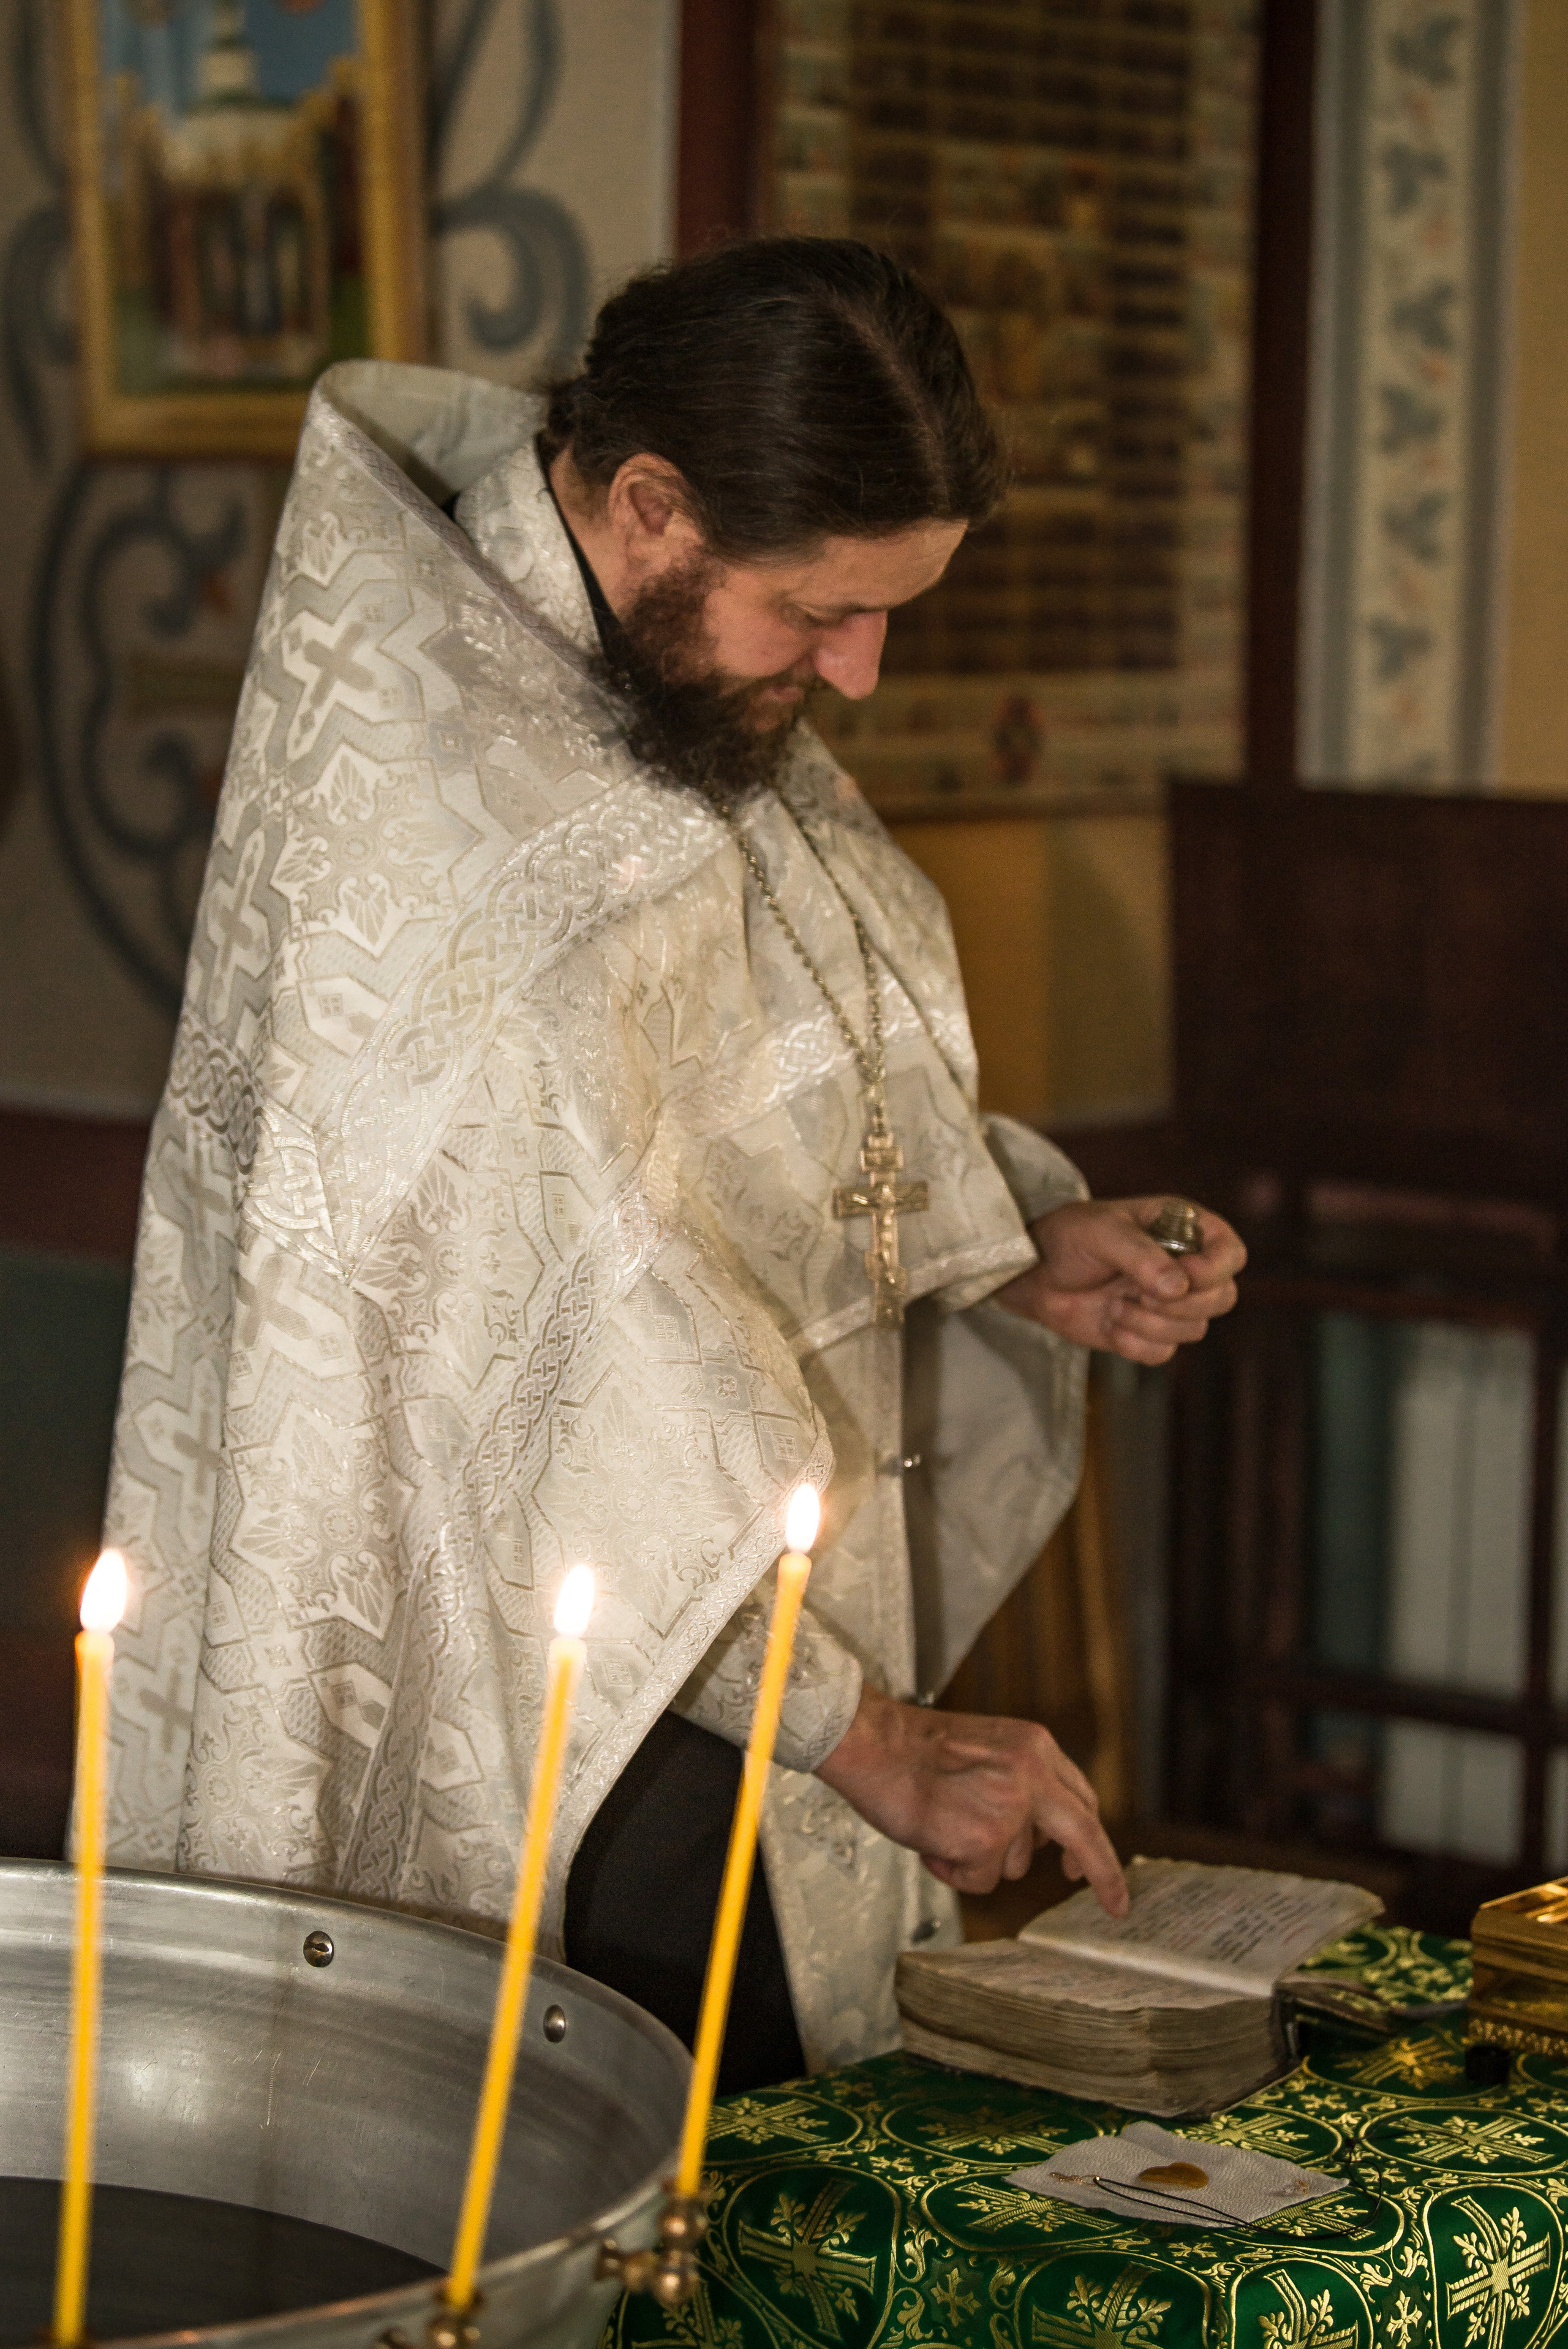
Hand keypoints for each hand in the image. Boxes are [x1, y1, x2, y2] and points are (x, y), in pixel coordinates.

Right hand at [815, 1683, 1127, 1910]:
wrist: (871, 1743)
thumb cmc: (913, 1749)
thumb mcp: (986, 1749)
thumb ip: (1020, 1783)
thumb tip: (1036, 1835)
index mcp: (1035, 1747)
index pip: (1081, 1798)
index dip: (1091, 1837)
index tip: (1093, 1868)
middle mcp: (1032, 1774)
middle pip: (1084, 1834)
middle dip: (1102, 1873)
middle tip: (1115, 1904)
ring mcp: (1011, 1807)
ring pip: (1015, 1863)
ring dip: (979, 1858)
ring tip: (941, 1827)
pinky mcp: (985, 1839)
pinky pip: (980, 1880)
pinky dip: (954, 1871)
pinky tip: (931, 1842)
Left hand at [994, 1196, 1245, 1365]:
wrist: (1034, 1274)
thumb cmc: (1068, 1238)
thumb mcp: (1102, 1233)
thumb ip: (1141, 1256)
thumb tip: (1177, 1287)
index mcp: (1183, 1228)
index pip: (1231, 1253)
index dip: (1215, 1269)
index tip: (1183, 1275)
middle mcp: (1184, 1266)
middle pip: (1223, 1297)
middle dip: (1182, 1304)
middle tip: (1140, 1293)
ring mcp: (1168, 1303)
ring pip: (1195, 1330)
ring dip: (1152, 1324)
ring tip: (1115, 1305)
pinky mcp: (1148, 1333)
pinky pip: (1163, 1353)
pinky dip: (1135, 1344)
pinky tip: (1110, 1323)